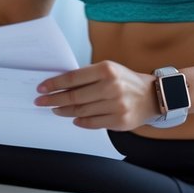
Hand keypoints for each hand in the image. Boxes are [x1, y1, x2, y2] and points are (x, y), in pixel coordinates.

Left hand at [34, 61, 159, 130]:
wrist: (152, 96)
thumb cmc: (125, 81)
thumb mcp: (109, 69)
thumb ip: (87, 76)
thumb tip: (60, 85)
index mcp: (106, 70)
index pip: (72, 78)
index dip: (54, 84)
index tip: (41, 88)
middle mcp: (111, 87)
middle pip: (74, 97)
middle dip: (53, 100)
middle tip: (41, 102)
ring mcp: (116, 105)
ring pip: (81, 111)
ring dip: (64, 111)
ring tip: (56, 109)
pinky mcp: (119, 120)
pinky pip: (92, 123)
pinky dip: (80, 121)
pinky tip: (73, 118)